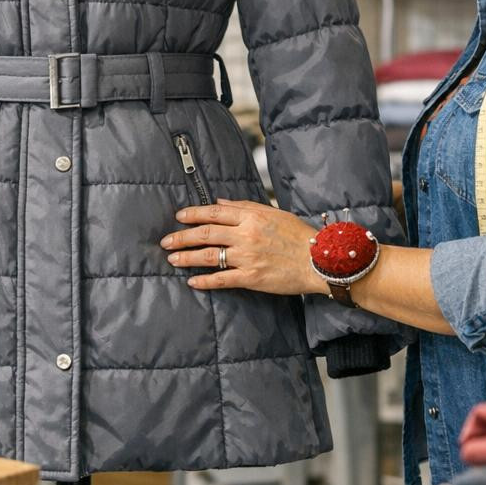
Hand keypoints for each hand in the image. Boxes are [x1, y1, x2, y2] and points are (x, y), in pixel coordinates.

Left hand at [160, 199, 326, 295]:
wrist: (319, 261)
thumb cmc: (297, 235)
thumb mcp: (272, 213)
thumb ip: (244, 206)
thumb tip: (218, 203)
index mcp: (251, 217)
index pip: (214, 213)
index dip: (193, 214)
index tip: (179, 217)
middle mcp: (246, 236)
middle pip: (206, 234)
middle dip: (182, 237)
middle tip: (166, 241)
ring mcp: (247, 258)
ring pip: (209, 256)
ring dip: (187, 257)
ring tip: (172, 259)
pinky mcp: (251, 278)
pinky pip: (222, 279)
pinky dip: (205, 281)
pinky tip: (192, 281)